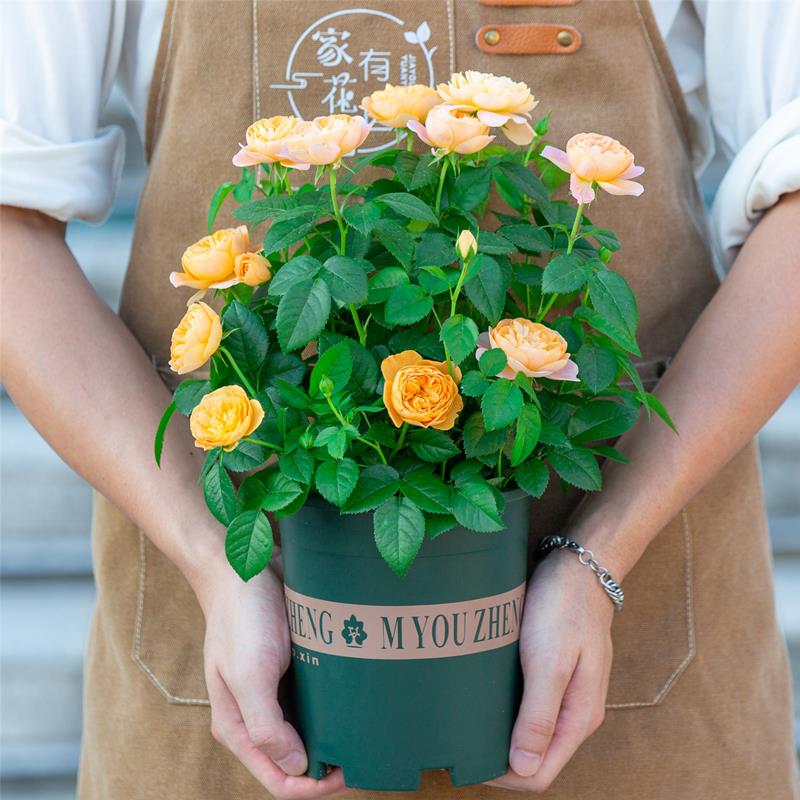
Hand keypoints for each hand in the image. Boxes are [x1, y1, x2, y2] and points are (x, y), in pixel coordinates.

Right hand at [197, 559, 344, 799]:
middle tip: (364, 751)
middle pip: (296, 760)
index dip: (312, 787)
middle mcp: (255, 715)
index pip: (278, 779)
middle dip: (329, 765)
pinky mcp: (291, 668)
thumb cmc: (242, 618)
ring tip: (366, 730)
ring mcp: (274, 692)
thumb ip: (265, 726)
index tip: (346, 772)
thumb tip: (297, 767)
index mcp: (238, 727)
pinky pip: (315, 699)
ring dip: (334, 736)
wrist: (243, 565)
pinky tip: (357, 701)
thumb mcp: (249, 675)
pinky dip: (335, 706)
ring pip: (309, 730)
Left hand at [486, 553, 613, 791]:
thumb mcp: (550, 662)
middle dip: (498, 757)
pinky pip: (529, 704)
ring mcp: (566, 691)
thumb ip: (540, 716)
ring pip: (530, 731)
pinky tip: (482, 694)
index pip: (540, 774)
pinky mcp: (554, 671)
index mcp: (579, 718)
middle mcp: (575, 712)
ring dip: (501, 732)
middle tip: (459, 739)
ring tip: (465, 719)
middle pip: (535, 756)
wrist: (580, 565)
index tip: (466, 759)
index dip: (503, 775)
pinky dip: (506, 708)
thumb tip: (525, 769)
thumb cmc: (564, 609)